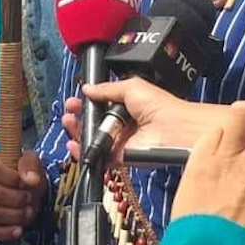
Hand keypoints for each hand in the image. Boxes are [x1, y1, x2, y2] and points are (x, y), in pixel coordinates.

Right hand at [0, 151, 45, 239]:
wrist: (17, 188)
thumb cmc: (21, 174)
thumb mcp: (30, 161)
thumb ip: (30, 165)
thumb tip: (31, 179)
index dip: (14, 178)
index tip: (25, 182)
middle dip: (18, 198)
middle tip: (29, 198)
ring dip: (16, 215)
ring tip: (27, 211)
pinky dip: (7, 232)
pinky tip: (18, 229)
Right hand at [74, 78, 227, 159]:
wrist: (174, 129)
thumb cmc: (159, 105)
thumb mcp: (131, 87)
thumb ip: (106, 89)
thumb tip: (87, 88)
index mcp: (126, 107)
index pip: (100, 106)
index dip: (86, 103)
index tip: (75, 101)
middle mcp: (122, 125)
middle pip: (93, 123)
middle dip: (78, 117)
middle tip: (70, 111)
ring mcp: (120, 142)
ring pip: (93, 139)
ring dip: (78, 131)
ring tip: (69, 122)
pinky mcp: (120, 157)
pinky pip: (99, 155)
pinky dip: (84, 151)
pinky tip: (74, 143)